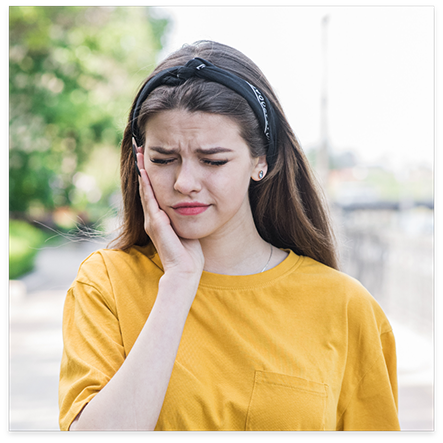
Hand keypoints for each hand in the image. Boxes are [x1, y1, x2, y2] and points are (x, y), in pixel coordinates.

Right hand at [136, 147, 204, 277]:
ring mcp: (153, 220)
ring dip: (143, 170)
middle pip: (146, 186)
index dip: (151, 173)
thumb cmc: (189, 254)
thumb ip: (187, 216)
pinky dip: (147, 185)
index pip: (154, 191)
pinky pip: (150, 200)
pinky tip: (145, 171)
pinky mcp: (156, 224)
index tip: (150, 155)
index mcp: (160, 219)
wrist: (185, 272)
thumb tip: (195, 202)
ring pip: (146, 190)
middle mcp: (153, 218)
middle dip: (143, 166)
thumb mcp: (188, 229)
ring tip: (139, 152)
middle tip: (139, 146)